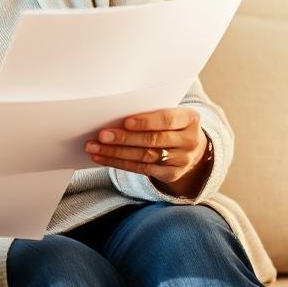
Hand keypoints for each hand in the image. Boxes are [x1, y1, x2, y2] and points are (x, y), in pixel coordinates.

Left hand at [84, 106, 208, 185]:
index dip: (146, 122)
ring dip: (116, 153)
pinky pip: (142, 169)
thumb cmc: (173, 124)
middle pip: (153, 140)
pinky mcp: (171, 174)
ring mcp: (182, 160)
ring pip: (144, 156)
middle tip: (102, 136)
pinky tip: (102, 158)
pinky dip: (119, 163)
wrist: (192, 147)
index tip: (125, 122)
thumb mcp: (170, 112)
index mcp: (190, 119)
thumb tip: (115, 115)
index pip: (167, 120)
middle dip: (125, 138)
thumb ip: (151, 113)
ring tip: (95, 148)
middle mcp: (189, 141)